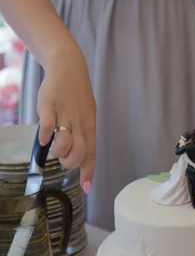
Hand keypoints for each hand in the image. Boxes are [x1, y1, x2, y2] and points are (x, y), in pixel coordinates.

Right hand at [37, 49, 96, 192]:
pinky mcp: (50, 105)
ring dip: (57, 152)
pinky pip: (48, 124)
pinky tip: (42, 139)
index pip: (91, 153)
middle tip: (62, 159)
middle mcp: (80, 123)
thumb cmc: (77, 96)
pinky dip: (45, 136)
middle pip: (79, 152)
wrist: (69, 67)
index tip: (86, 188)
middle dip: (69, 163)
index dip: (88, 172)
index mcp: (89, 127)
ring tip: (52, 149)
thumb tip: (78, 154)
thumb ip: (83, 135)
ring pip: (65, 142)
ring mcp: (65, 114)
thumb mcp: (86, 116)